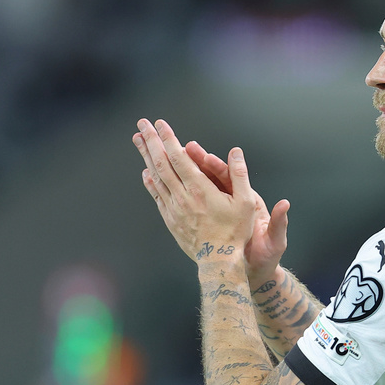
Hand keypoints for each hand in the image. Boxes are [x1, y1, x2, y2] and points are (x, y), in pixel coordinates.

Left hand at [132, 118, 255, 265]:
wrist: (218, 261)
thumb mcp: (246, 202)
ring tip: (138, 140)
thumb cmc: (235, 231)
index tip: (160, 124)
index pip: (179, 157)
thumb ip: (239, 175)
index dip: (169, 139)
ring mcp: (174, 208)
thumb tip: (236, 152)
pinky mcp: (170, 219)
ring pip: (156, 177)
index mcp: (200, 189)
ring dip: (146, 157)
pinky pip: (157, 196)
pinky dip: (150, 181)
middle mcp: (183, 196)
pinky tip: (146, 172)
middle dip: (151, 141)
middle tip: (142, 125)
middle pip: (161, 163)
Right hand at [184, 141, 289, 289]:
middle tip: (184, 147)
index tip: (207, 158)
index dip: (219, 167)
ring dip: (186, 172)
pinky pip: (193, 202)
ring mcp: (219, 209)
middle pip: (213, 177)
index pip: (232, 179)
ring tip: (170, 157)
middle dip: (198, 161)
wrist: (255, 272)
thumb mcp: (275, 239)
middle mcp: (232, 201)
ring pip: (200, 186)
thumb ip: (279, 222)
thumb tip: (285, 204)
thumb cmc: (266, 256)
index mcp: (248, 202)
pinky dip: (180, 192)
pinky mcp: (208, 218)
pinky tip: (164, 181)